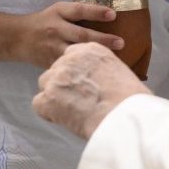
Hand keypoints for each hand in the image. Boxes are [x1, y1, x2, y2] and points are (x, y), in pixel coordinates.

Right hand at [10, 2, 123, 68]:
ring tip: (112, 60)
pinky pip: (70, 65)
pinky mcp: (52, 62)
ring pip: (76, 53)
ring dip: (94, 56)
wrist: (18, 38)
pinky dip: (84, 67)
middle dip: (102, 39)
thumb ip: (77, 12)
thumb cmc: (44, 21)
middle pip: (82, 34)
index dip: (96, 12)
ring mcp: (53, 48)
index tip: (113, 14)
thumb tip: (108, 14)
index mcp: (59, 13)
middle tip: (121, 42)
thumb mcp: (58, 10)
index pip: (79, 10)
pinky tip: (98, 71)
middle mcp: (56, 29)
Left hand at [33, 43, 150, 138]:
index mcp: (90, 49)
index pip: (71, 55)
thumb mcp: (118, 71)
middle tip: (78, 99)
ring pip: (46, 84)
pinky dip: (49, 113)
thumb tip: (97, 80)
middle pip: (56, 69)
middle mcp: (70, 59)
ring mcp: (57, 77)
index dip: (74, 71)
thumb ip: (101, 69)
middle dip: (64, 83)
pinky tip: (66, 118)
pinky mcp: (48, 97)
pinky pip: (39, 104)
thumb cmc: (129, 98)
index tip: (81, 82)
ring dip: (55, 96)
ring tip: (73, 110)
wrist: (123, 113)